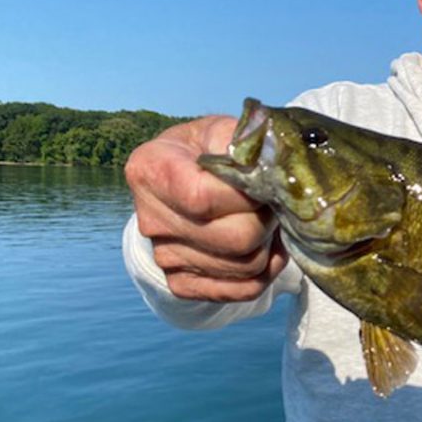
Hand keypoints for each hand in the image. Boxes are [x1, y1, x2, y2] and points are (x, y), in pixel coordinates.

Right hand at [125, 115, 287, 300]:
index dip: (247, 195)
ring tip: (268, 217)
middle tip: (271, 200)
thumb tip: (270, 169)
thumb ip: (245, 143)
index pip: (203, 197)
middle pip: (235, 238)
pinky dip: (267, 270)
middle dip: (267, 219)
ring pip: (246, 267)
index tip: (263, 182)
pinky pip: (244, 291)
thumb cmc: (212, 150)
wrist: (187, 179)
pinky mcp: (183, 283)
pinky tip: (266, 245)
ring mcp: (164, 256)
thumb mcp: (224, 131)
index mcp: (150, 170)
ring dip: (270, 243)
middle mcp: (150, 219)